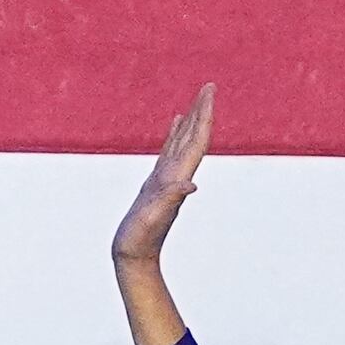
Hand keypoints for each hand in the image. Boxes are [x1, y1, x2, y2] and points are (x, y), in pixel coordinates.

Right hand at [112, 85, 213, 267]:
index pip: (196, 140)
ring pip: (182, 143)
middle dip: (201, 111)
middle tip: (209, 86)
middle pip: (193, 137)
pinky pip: (168, 152)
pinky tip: (175, 125)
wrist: (135, 258)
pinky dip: (173, 135)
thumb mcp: (153, 219)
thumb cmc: (140, 241)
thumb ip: (171, 200)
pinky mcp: (156, 184)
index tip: (209, 92)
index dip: (203, 115)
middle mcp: (176, 176)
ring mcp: (166, 179)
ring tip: (197, 101)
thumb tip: (191, 185)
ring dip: (191, 121)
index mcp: (176, 178)